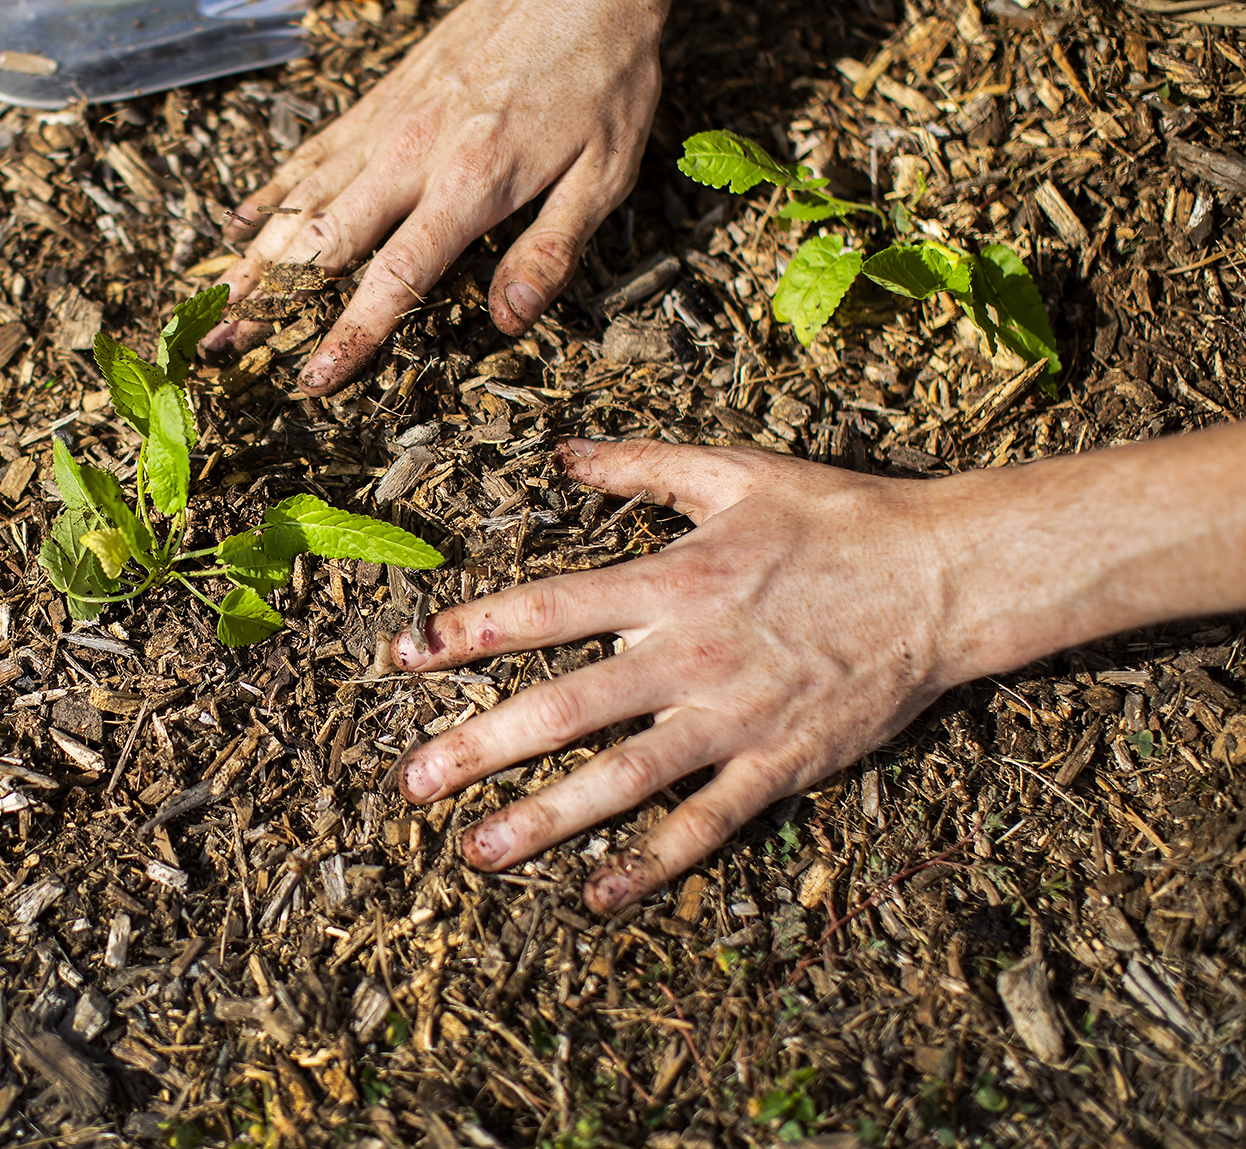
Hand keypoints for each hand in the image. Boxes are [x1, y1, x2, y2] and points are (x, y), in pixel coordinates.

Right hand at [203, 0, 659, 392]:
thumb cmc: (605, 75)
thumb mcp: (606, 172)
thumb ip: (552, 249)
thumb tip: (509, 320)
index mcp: (469, 183)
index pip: (393, 277)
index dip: (350, 334)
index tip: (311, 378)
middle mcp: (411, 154)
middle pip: (320, 244)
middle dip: (267, 303)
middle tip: (218, 348)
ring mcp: (387, 123)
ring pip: (300, 200)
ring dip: (251, 258)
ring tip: (212, 303)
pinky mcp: (379, 98)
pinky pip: (311, 153)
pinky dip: (270, 191)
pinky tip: (240, 224)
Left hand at [391, 437, 964, 913]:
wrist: (947, 576)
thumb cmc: (838, 516)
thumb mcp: (734, 471)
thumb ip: (639, 466)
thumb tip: (561, 454)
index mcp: (670, 580)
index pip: (545, 609)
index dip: (468, 632)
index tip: (403, 657)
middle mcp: (689, 654)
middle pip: (564, 707)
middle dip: (480, 746)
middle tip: (412, 783)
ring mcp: (734, 717)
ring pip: (622, 778)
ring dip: (545, 818)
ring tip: (478, 853)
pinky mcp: (779, 764)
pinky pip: (706, 824)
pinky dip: (652, 862)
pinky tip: (599, 895)